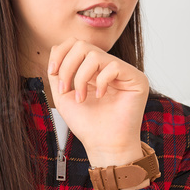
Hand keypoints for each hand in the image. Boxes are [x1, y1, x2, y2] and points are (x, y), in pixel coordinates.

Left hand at [46, 38, 148, 166]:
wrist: (104, 145)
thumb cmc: (87, 124)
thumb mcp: (63, 95)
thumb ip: (58, 72)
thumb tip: (55, 49)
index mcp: (92, 70)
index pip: (76, 44)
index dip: (61, 53)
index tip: (53, 72)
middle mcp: (107, 67)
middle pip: (82, 44)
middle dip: (67, 66)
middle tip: (65, 89)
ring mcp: (123, 72)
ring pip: (94, 54)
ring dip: (80, 77)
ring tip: (81, 98)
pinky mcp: (137, 79)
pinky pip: (113, 66)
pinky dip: (100, 82)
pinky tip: (99, 97)